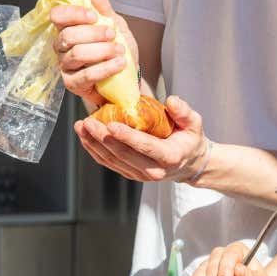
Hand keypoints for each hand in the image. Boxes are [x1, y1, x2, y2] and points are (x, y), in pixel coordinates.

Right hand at [50, 0, 139, 106]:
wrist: (127, 78)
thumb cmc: (117, 50)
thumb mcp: (114, 25)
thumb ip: (103, 7)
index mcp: (68, 28)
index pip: (57, 16)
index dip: (73, 14)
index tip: (94, 16)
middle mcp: (62, 46)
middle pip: (68, 35)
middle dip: (93, 33)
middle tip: (112, 34)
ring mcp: (65, 66)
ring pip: (76, 54)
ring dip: (102, 51)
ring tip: (120, 51)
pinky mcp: (72, 84)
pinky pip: (85, 76)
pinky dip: (105, 68)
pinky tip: (119, 64)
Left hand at [75, 94, 208, 182]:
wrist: (190, 163)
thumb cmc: (191, 139)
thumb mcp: (195, 123)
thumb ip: (184, 112)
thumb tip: (172, 101)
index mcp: (169, 157)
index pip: (145, 146)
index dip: (127, 136)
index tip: (111, 124)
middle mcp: (153, 171)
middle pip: (123, 154)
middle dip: (102, 138)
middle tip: (88, 122)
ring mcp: (140, 175)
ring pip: (112, 160)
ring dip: (94, 144)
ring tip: (81, 127)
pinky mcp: (131, 174)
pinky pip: (109, 163)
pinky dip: (95, 151)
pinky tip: (86, 138)